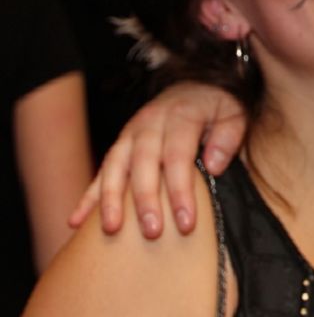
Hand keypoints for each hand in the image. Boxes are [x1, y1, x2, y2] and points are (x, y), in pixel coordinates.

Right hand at [68, 82, 245, 237]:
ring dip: (111, 198)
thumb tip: (214, 166)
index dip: (180, 190)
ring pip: (116, 166)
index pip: (178, 156)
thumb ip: (228, 138)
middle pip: (144, 163)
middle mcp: (151, 123)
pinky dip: (88, 196)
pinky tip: (76, 221)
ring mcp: (131, 134)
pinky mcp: (120, 145)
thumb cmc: (219, 106)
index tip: (186, 222)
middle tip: (152, 232)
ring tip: (112, 229)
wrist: (197, 85)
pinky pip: (101, 170)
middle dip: (146, 199)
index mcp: (181, 116)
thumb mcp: (235, 113)